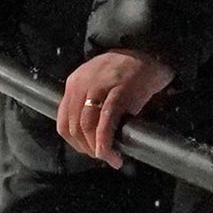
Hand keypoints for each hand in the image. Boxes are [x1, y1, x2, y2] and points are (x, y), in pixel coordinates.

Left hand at [57, 49, 174, 164]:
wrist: (149, 54)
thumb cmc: (124, 73)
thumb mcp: (96, 83)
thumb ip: (86, 103)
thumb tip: (85, 136)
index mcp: (74, 83)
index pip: (63, 121)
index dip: (74, 142)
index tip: (87, 151)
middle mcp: (82, 85)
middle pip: (74, 127)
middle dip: (86, 148)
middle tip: (100, 156)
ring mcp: (100, 88)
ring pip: (87, 127)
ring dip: (96, 149)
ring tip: (108, 157)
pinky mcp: (119, 92)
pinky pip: (105, 122)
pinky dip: (105, 142)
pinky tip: (111, 154)